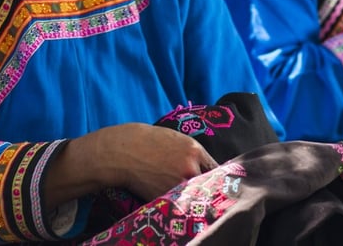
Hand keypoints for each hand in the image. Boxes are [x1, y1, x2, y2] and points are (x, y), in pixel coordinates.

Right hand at [44, 123, 217, 208]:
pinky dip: (178, 202)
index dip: (219, 177)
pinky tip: (173, 197)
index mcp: (194, 150)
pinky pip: (178, 202)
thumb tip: (208, 168)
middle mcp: (189, 167)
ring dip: (193, 197)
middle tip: (208, 194)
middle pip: (209, 185)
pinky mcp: (165, 196)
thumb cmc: (148, 142)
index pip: (217, 169)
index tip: (220, 183)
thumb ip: (194, 153)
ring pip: (194, 195)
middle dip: (207, 189)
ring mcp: (177, 183)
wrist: (121, 151)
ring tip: (188, 196)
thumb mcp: (176, 139)